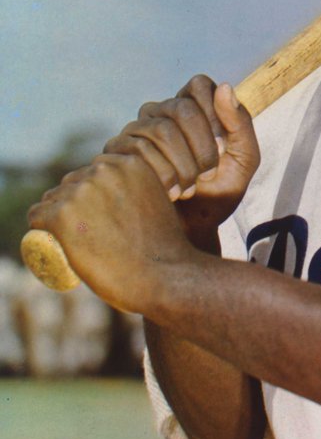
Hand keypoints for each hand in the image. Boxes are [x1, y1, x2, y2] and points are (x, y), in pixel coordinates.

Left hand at [27, 152, 203, 313]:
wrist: (165, 277)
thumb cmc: (165, 248)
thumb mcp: (157, 202)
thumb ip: (140, 190)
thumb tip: (122, 195)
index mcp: (130, 161)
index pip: (96, 171)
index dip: (95, 194)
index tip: (101, 217)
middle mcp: (104, 169)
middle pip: (72, 183)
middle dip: (74, 204)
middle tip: (89, 235)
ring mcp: (81, 191)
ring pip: (53, 199)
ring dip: (57, 217)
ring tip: (76, 243)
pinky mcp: (61, 215)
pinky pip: (37, 216)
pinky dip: (40, 229)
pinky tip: (52, 241)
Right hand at [103, 76, 259, 241]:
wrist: (192, 231)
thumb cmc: (219, 194)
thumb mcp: (244, 160)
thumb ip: (240, 124)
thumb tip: (225, 87)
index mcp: (192, 108)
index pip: (199, 85)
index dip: (213, 113)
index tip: (221, 147)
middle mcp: (162, 113)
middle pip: (180, 107)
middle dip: (200, 145)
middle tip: (208, 173)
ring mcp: (137, 131)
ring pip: (158, 129)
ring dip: (182, 164)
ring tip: (190, 188)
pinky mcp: (118, 153)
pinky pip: (136, 149)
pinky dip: (161, 174)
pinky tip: (171, 193)